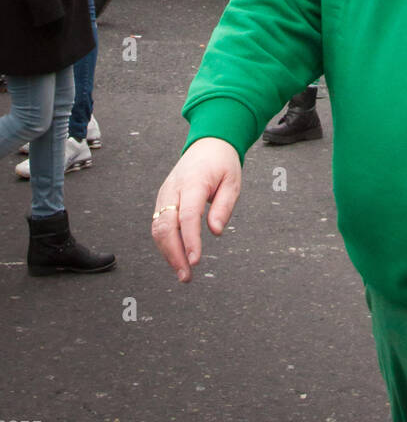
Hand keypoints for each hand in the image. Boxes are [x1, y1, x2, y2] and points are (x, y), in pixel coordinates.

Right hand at [151, 137, 241, 282]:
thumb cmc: (222, 163)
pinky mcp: (162, 200)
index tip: (195, 261)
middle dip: (174, 254)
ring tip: (182, 273)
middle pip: (166, 226)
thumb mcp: (233, 182)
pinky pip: (158, 225)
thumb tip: (216, 231)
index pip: (188, 215)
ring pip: (158, 228)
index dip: (190, 240)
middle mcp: (173, 188)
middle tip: (187, 276)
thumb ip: (224, 206)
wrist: (207, 145)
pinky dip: (165, 244)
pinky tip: (176, 258)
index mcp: (193, 182)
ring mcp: (164, 194)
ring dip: (167, 254)